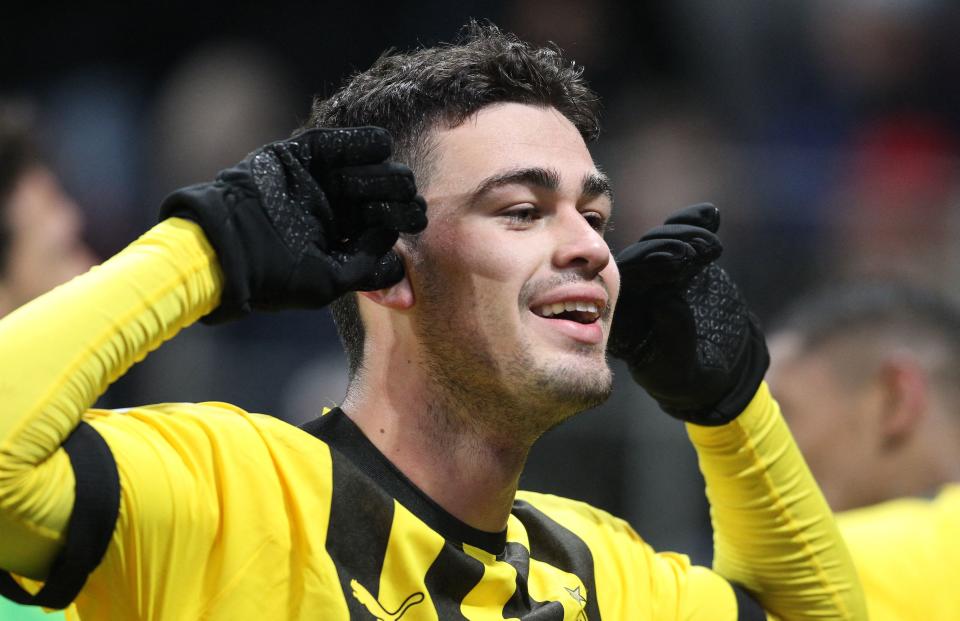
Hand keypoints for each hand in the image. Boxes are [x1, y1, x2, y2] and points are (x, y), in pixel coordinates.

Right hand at [159, 127, 426, 322]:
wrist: (225, 247)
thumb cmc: (275, 275)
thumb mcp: (329, 281)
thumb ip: (367, 267)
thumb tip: (391, 237)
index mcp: (338, 240)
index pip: (380, 225)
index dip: (401, 220)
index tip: (415, 219)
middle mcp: (330, 210)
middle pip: (377, 196)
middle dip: (398, 196)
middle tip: (410, 200)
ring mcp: (315, 182)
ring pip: (363, 170)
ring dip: (384, 173)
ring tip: (398, 180)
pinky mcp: (299, 157)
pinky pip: (336, 144)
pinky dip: (361, 142)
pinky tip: (382, 147)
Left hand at [608, 204, 768, 424]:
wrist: (723, 371)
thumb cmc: (694, 381)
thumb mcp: (684, 369)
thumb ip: (674, 338)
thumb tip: (666, 299)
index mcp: (621, 321)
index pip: (624, 285)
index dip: (647, 269)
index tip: (674, 263)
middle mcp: (633, 294)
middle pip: (639, 258)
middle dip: (664, 249)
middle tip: (692, 250)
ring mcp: (656, 276)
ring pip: (659, 243)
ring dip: (682, 235)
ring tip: (708, 244)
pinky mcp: (681, 265)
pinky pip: (682, 238)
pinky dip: (694, 224)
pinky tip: (711, 214)